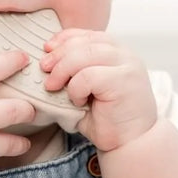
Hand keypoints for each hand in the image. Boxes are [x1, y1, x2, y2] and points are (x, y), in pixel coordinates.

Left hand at [40, 29, 157, 152]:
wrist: (133, 143)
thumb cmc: (108, 118)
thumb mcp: (87, 88)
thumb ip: (75, 70)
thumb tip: (46, 59)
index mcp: (117, 51)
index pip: (87, 34)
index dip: (64, 39)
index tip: (47, 49)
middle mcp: (125, 54)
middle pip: (84, 42)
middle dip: (58, 54)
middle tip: (44, 69)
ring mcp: (127, 66)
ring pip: (85, 55)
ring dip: (63, 70)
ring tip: (54, 86)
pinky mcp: (124, 81)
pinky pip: (89, 76)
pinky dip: (76, 88)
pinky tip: (77, 101)